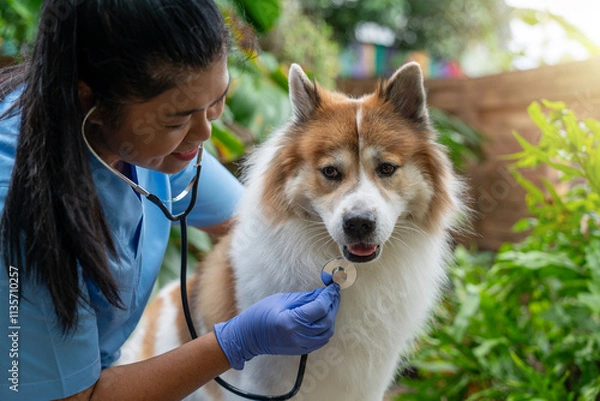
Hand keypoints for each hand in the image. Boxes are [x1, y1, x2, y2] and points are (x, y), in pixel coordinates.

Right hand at [213, 284, 340, 369]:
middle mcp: (298, 336)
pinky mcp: (301, 350)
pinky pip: (321, 340)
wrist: (248, 337)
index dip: (329, 296)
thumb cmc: (260, 314)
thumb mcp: (281, 300)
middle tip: (334, 294)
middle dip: (333, 305)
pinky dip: (326, 328)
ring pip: (327, 332)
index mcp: (291, 321)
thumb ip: (305, 298)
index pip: (319, 308)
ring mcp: (300, 345)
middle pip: (326, 321)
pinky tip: (324, 318)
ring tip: (330, 304)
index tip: (333, 287)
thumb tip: (322, 292)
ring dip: (332, 317)